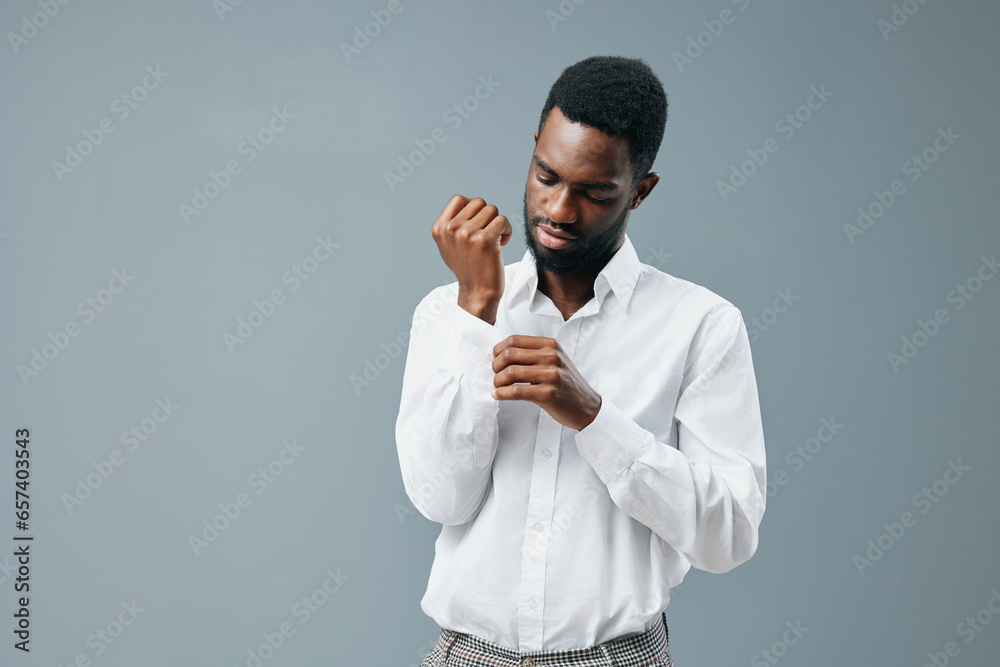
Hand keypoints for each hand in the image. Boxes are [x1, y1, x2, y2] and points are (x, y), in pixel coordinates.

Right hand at [431, 195, 512, 324]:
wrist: (477, 292)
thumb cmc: (468, 268)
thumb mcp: (449, 245)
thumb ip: (453, 223)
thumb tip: (466, 202)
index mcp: (439, 228)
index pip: (458, 199)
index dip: (473, 209)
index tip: (477, 225)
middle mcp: (450, 229)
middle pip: (478, 202)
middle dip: (487, 216)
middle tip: (487, 234)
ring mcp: (466, 234)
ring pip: (492, 209)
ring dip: (498, 223)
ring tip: (495, 240)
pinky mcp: (484, 240)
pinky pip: (502, 220)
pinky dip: (507, 230)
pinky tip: (502, 243)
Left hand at [491, 335, 601, 430]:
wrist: (587, 406)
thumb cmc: (566, 384)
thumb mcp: (554, 360)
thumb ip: (532, 354)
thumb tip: (499, 355)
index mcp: (550, 345)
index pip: (514, 340)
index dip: (498, 350)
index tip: (494, 359)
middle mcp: (551, 357)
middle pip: (509, 354)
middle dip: (495, 366)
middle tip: (495, 375)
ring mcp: (551, 375)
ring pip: (510, 373)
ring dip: (497, 381)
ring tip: (497, 387)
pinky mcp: (548, 394)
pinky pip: (516, 391)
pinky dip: (502, 394)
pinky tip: (498, 395)